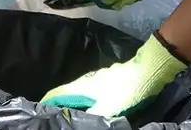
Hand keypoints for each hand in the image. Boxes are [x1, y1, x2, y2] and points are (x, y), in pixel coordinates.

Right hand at [41, 33, 186, 117]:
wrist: (150, 69)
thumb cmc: (129, 88)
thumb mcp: (110, 107)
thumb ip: (94, 115)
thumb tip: (75, 121)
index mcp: (84, 86)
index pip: (58, 93)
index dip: (48, 101)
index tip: (39, 110)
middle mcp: (89, 81)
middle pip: (67, 92)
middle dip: (58, 103)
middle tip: (52, 115)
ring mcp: (100, 79)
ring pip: (79, 92)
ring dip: (71, 102)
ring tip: (67, 114)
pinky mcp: (111, 81)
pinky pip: (91, 92)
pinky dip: (85, 100)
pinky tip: (90, 108)